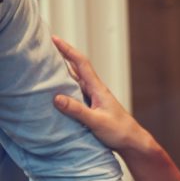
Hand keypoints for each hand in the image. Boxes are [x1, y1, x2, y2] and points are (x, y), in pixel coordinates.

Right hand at [52, 36, 148, 152]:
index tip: (54, 39)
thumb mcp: (96, 121)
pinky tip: (56, 89)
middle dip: (62, 55)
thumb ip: (77, 110)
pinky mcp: (92, 106)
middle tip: (45, 47)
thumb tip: (56, 97)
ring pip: (75, 80)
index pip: (81, 63)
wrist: (132, 141)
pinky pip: (75, 92)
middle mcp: (95, 90)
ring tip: (46, 64)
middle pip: (77, 68)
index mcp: (98, 89)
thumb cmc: (119, 131)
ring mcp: (94, 97)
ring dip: (62, 71)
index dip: (67, 50)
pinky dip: (65, 86)